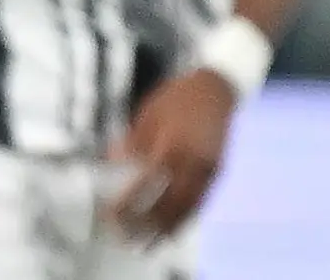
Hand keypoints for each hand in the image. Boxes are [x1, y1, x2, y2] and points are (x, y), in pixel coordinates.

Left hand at [106, 70, 237, 238]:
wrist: (218, 85)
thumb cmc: (179, 96)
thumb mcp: (148, 113)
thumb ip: (132, 142)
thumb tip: (114, 164)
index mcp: (172, 143)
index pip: (146, 184)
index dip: (128, 203)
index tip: (111, 215)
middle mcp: (192, 160)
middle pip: (167, 203)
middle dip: (145, 224)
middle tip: (124, 235)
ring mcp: (208, 167)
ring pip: (186, 207)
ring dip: (165, 228)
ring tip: (147, 244)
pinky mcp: (216, 170)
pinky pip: (200, 201)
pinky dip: (185, 219)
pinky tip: (172, 229)